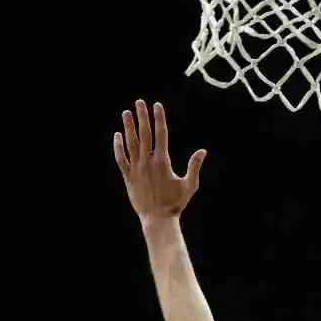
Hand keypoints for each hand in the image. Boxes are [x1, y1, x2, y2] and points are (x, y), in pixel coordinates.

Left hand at [114, 100, 206, 221]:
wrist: (158, 218)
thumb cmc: (176, 203)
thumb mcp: (190, 185)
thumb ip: (194, 167)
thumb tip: (203, 151)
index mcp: (162, 162)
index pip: (161, 135)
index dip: (159, 119)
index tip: (157, 105)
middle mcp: (147, 162)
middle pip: (144, 134)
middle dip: (142, 117)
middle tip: (139, 102)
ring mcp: (136, 168)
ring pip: (131, 143)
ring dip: (128, 127)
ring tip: (126, 113)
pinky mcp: (128, 176)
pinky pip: (121, 158)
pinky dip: (118, 146)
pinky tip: (118, 135)